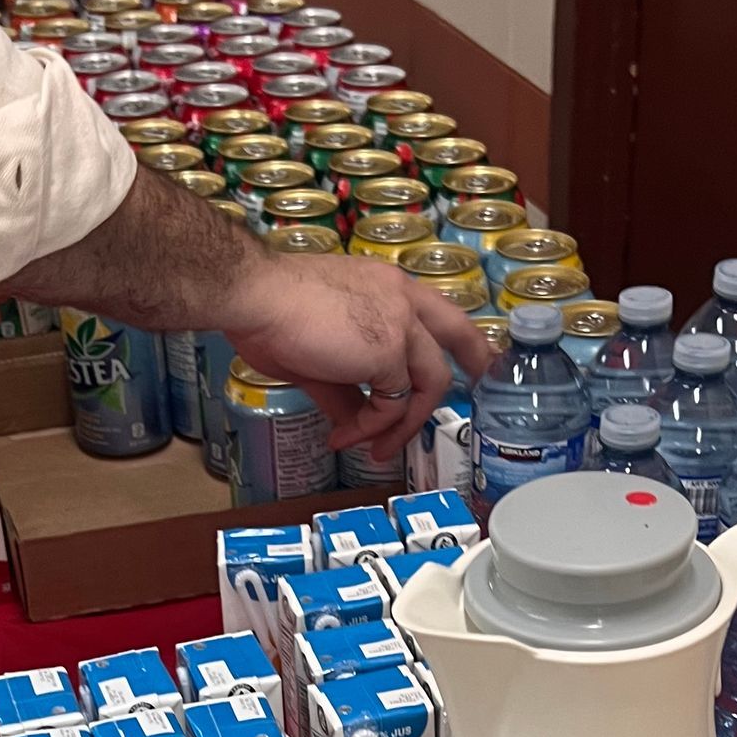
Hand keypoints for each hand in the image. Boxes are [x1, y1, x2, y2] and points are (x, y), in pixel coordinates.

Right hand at [223, 251, 491, 462]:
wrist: (255, 297)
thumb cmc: (271, 314)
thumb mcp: (318, 356)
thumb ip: (344, 389)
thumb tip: (352, 425)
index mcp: (386, 288)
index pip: (438, 311)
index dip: (461, 337)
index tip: (476, 359)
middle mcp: (401, 298)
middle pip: (456, 335)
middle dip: (475, 365)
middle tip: (481, 391)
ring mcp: (400, 324)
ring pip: (428, 382)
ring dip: (403, 424)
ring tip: (374, 449)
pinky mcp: (388, 351)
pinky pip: (393, 403)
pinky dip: (371, 427)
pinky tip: (344, 436)